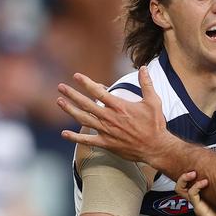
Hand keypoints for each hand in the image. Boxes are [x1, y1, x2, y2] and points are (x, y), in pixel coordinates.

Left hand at [57, 67, 175, 163]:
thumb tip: (143, 68)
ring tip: (60, 102)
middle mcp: (110, 118)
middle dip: (72, 94)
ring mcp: (107, 131)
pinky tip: (64, 134)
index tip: (76, 76)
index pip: (99, 92)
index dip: (86, 83)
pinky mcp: (106, 144)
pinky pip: (87, 140)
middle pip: (87, 104)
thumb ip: (146, 84)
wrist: (155, 147)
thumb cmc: (155, 124)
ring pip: (84, 119)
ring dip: (70, 110)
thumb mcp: (153, 101)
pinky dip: (75, 137)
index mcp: (120, 106)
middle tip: (60, 87)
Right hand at [175, 171, 215, 215]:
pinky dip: (196, 186)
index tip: (198, 165)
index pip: (189, 183)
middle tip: (192, 170)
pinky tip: (205, 183)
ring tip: (193, 173)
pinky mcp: (199, 208)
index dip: (190, 174)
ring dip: (184, 178)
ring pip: (180, 189)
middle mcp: (196, 199)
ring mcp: (196, 203)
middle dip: (183, 175)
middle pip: (180, 185)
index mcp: (201, 195)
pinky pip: (192, 194)